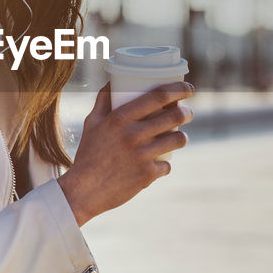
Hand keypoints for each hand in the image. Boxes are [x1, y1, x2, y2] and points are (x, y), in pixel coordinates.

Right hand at [57, 81, 194, 225]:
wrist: (83, 191)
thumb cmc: (88, 154)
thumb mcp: (92, 123)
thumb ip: (103, 101)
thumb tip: (112, 81)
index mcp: (120, 118)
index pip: (158, 96)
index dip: (178, 90)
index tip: (188, 89)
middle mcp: (133, 135)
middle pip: (174, 117)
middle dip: (186, 112)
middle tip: (187, 112)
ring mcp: (142, 155)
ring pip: (178, 140)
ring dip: (181, 137)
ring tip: (179, 136)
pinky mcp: (147, 175)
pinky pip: (167, 165)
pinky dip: (164, 165)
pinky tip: (159, 164)